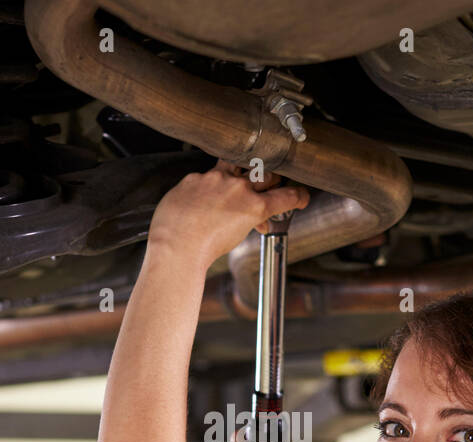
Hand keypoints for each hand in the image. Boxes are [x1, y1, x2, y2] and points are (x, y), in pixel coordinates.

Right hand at [148, 159, 310, 265]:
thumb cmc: (169, 232)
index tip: (235, 177)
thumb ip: (188, 199)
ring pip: (265, 176)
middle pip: (246, 165)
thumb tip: (189, 205)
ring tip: (282, 186)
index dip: (232, 174)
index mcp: (200, 178)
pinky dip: (295, 196)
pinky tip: (302, 197)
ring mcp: (238, 190)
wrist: (176, 245)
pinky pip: (281, 197)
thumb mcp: (173, 206)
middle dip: (255, 172)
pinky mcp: (253, 207)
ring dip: (274, 182)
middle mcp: (221, 178)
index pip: (221, 167)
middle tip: (263, 181)